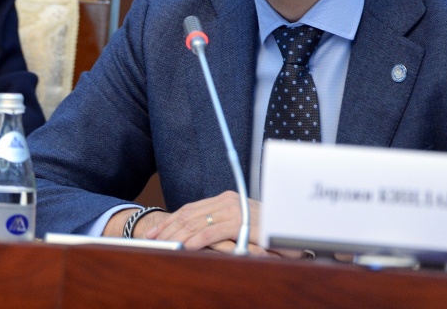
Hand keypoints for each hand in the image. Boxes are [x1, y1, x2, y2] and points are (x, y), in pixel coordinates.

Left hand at [143, 191, 264, 252]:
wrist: (294, 227)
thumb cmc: (268, 230)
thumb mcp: (241, 225)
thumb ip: (221, 225)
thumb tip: (196, 235)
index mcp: (225, 199)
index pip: (191, 209)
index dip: (171, 220)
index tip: (155, 232)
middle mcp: (228, 201)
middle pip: (189, 214)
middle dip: (168, 227)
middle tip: (151, 239)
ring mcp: (234, 210)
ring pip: (197, 222)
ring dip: (177, 235)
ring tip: (163, 244)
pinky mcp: (241, 222)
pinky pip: (213, 231)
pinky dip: (197, 239)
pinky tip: (185, 247)